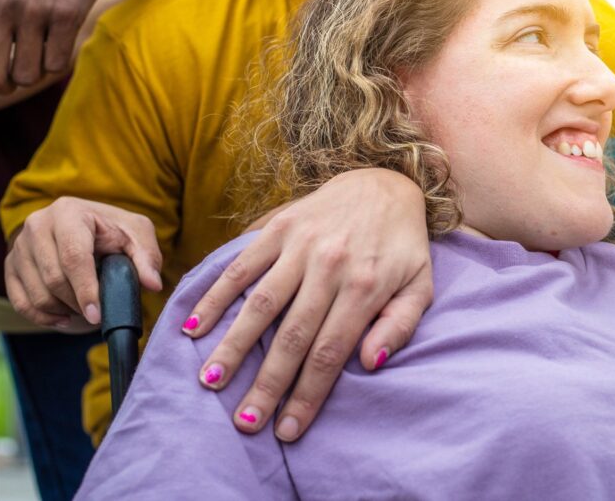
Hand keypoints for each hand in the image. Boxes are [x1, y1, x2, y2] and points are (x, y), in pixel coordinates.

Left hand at [0, 0, 136, 122]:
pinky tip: (63, 38)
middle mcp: (1, 6)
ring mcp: (34, 11)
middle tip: (17, 71)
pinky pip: (57, 64)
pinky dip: (60, 61)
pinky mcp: (66, 14)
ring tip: (45, 44)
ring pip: (27, 75)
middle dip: (5, 85)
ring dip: (37, 71)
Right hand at [4, 196, 163, 327]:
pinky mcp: (10, 264)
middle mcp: (38, 225)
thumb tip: (153, 284)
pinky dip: (41, 317)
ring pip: (37, 293)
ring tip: (84, 310)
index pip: (73, 256)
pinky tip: (63, 318)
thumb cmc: (114, 231)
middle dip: (78, 302)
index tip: (97, 315)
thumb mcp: (137, 235)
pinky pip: (19, 301)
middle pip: (53, 278)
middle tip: (98, 313)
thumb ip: (147, 258)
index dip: (86, 289)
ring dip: (63, 310)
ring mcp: (20, 245)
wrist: (86, 226)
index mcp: (69, 212)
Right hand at [183, 168, 432, 441]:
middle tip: (244, 422)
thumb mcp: (420, 285)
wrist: (385, 183)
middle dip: (266, 384)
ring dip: (233, 345)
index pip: (330, 353)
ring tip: (211, 381)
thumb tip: (368, 364)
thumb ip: (399, 325)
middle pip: (292, 336)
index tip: (286, 430)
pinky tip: (195, 326)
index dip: (306, 396)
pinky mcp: (279, 227)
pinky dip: (216, 296)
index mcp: (366, 287)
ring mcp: (301, 244)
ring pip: (261, 304)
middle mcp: (331, 266)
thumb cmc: (403, 246)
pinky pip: (243, 266)